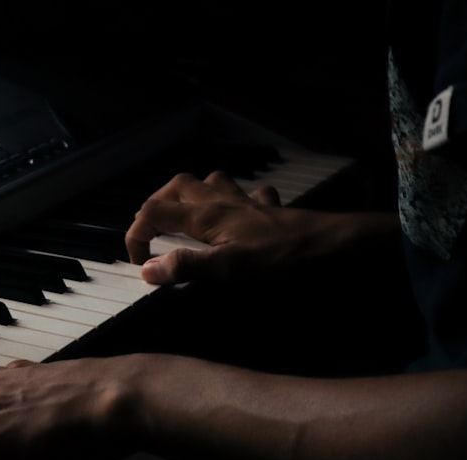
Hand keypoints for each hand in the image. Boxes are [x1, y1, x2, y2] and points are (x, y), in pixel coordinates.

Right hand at [125, 170, 321, 284]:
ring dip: (192, 195)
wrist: (331, 245)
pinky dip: (235, 201)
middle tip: (151, 232)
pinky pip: (248, 194)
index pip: (153, 213)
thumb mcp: (229, 269)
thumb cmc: (281, 258)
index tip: (138, 263)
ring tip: (186, 216)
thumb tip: (148, 270)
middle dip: (156, 205)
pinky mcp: (268, 210)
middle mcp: (221, 203)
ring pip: (209, 183)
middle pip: (176, 187)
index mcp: (205, 216)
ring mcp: (246, 204)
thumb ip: (185, 267)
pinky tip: (238, 214)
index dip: (135, 235)